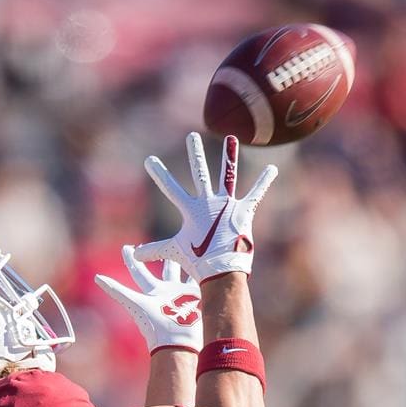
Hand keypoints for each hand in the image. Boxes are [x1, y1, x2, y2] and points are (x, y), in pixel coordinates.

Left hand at [95, 247, 201, 352]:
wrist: (178, 342)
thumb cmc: (154, 326)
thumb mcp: (134, 303)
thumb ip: (116, 290)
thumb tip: (97, 277)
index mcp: (152, 292)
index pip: (139, 272)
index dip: (131, 259)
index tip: (126, 247)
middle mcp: (168, 292)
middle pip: (166, 269)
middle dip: (165, 255)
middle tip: (164, 242)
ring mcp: (184, 295)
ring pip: (187, 273)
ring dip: (190, 262)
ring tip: (194, 248)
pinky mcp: (198, 298)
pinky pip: (202, 281)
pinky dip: (206, 272)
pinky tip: (212, 261)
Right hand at [133, 132, 276, 281]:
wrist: (221, 269)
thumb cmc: (197, 262)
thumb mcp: (174, 252)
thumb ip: (155, 250)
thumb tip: (133, 255)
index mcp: (191, 210)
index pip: (171, 188)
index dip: (160, 174)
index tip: (150, 160)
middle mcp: (208, 202)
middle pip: (199, 173)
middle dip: (194, 154)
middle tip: (192, 137)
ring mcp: (226, 205)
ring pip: (227, 175)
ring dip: (229, 156)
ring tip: (231, 138)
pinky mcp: (243, 212)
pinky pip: (255, 194)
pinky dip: (264, 182)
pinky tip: (272, 169)